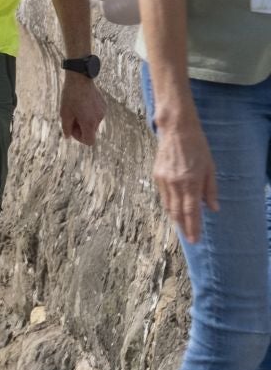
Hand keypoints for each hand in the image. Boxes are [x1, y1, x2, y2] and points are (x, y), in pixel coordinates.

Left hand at [59, 72, 104, 145]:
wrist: (80, 78)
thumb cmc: (70, 96)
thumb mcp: (64, 113)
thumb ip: (66, 127)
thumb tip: (68, 137)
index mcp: (89, 123)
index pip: (90, 141)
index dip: (79, 138)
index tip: (72, 128)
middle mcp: (99, 119)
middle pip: (91, 131)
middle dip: (81, 127)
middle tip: (71, 116)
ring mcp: (103, 111)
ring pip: (93, 122)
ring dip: (85, 119)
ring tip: (76, 107)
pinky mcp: (104, 105)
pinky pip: (96, 113)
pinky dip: (89, 112)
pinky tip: (82, 101)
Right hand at [153, 118, 216, 242]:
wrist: (176, 130)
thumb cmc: (197, 147)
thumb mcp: (210, 168)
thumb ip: (210, 190)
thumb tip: (213, 208)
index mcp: (190, 182)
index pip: (191, 211)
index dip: (193, 227)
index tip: (195, 239)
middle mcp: (175, 184)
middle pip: (178, 212)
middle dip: (183, 226)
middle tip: (189, 238)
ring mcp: (163, 180)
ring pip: (168, 205)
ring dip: (175, 218)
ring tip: (181, 227)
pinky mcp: (157, 175)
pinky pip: (163, 195)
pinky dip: (169, 205)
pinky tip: (174, 209)